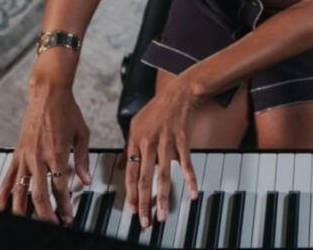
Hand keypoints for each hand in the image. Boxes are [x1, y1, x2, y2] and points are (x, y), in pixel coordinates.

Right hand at [0, 85, 91, 223]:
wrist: (48, 94)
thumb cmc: (67, 111)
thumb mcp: (83, 134)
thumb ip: (83, 160)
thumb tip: (86, 181)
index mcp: (57, 153)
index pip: (60, 187)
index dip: (64, 205)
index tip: (68, 216)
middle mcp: (39, 157)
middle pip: (40, 194)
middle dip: (46, 213)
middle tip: (53, 224)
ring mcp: (25, 156)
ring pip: (20, 190)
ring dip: (23, 209)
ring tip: (28, 222)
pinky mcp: (16, 153)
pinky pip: (7, 178)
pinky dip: (3, 194)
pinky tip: (1, 207)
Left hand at [125, 76, 199, 227]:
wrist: (179, 93)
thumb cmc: (156, 109)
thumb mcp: (135, 125)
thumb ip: (128, 147)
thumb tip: (119, 166)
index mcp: (135, 140)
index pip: (129, 172)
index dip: (130, 193)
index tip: (132, 208)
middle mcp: (148, 143)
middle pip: (144, 178)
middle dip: (144, 202)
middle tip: (145, 219)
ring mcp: (166, 142)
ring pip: (163, 175)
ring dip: (162, 197)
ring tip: (163, 213)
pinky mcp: (182, 141)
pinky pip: (186, 164)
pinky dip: (190, 179)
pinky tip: (193, 193)